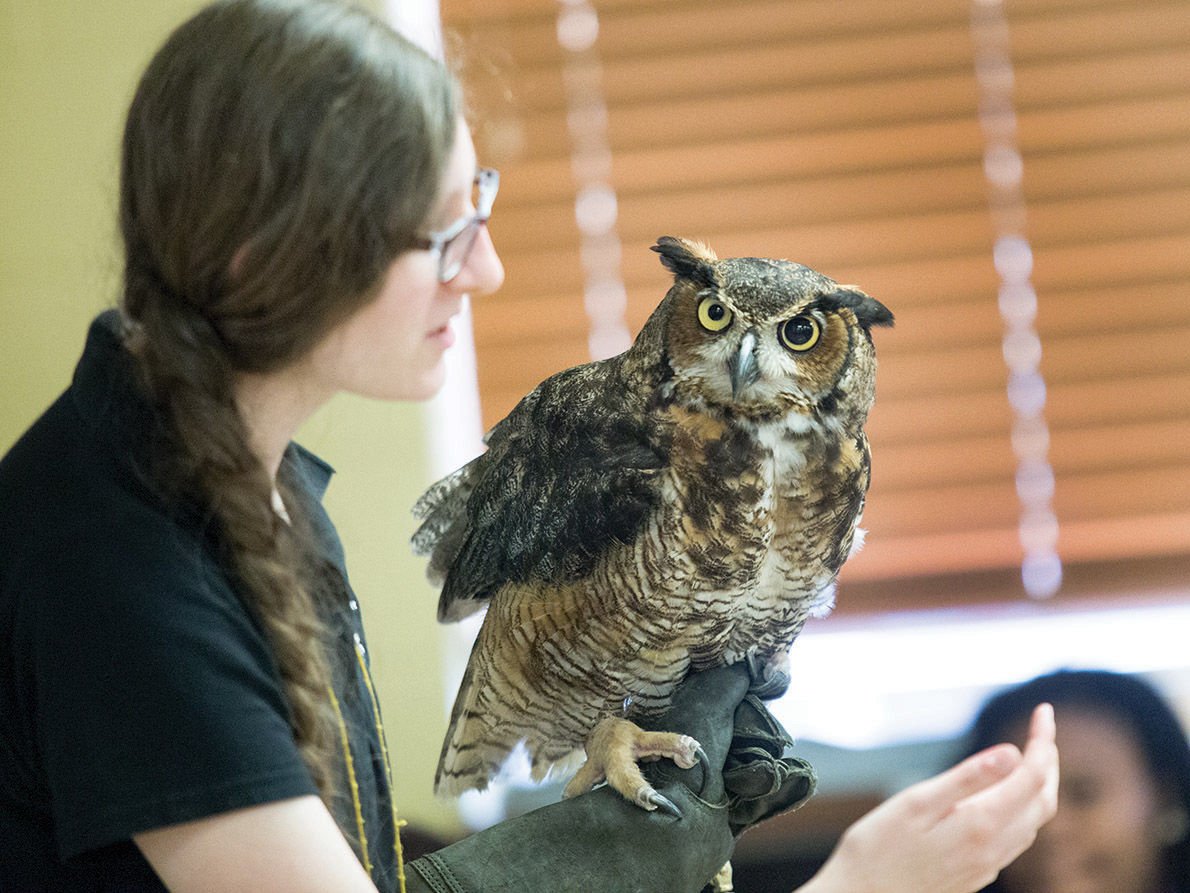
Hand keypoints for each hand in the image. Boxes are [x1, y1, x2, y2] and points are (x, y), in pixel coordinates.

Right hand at [798, 703, 1058, 892]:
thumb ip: (966, 778)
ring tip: (1031, 755)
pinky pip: (1016, 838)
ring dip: (1039, 785)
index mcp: (981, 825)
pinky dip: (1022, 807)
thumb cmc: (878, 849)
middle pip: (1043, 801)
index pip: (1033, 777)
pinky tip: (1004, 797)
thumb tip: (1012, 753)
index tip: (1044, 710)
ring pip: (1033, 822)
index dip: (1044, 741)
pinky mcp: (977, 874)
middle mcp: (993, 849)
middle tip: (1041, 728)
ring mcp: (987, 866)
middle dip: (1048, 761)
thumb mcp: (915, 803)